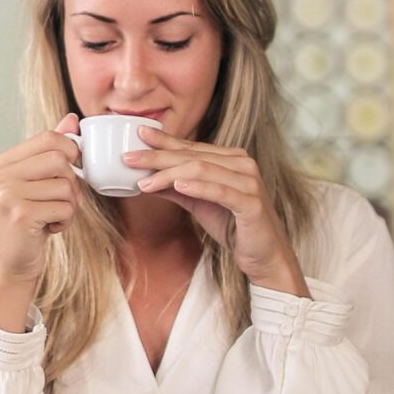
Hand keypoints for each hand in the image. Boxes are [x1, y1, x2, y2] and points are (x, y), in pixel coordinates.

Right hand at [0, 114, 82, 284]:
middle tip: (62, 200)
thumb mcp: (39, 182)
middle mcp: (2, 175)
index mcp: (5, 162)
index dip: (71, 151)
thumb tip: (72, 119)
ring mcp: (8, 194)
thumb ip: (52, 150)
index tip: (72, 170)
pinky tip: (50, 228)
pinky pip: (65, 208)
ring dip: (69, 205)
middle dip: (72, 182)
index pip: (50, 137)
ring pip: (66, 185)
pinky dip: (66, 221)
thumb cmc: (29, 220)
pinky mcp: (20, 214)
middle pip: (60, 159)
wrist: (12, 263)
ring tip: (52, 216)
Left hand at [126, 128, 306, 293]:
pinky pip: (221, 191)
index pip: (191, 148)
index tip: (137, 137)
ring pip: (202, 170)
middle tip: (129, 158)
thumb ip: (175, 189)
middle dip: (158, 157)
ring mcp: (249, 182)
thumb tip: (144, 179)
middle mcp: (242, 164)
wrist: (264, 256)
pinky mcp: (251, 203)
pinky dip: (198, 187)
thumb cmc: (233, 226)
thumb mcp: (198, 204)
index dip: (163, 142)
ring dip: (169, 174)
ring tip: (144, 181)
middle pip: (193, 156)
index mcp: (231, 159)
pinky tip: (178, 186)